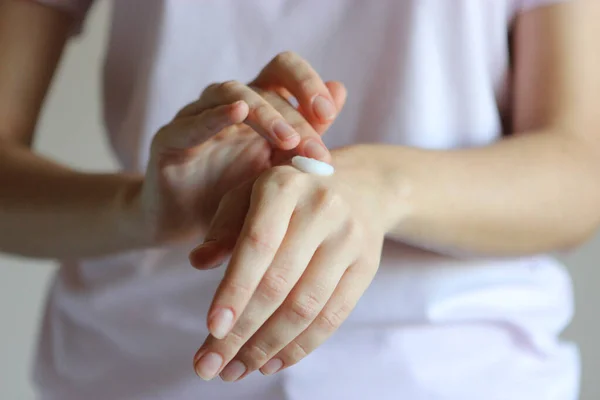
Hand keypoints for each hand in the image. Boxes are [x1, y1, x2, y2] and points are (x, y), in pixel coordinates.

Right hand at [137, 58, 345, 243]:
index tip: (328, 114)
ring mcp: (196, 118)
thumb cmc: (239, 196)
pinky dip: (214, 116)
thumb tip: (339, 89)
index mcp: (258, 106)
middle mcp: (227, 105)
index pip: (283, 70)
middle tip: (315, 151)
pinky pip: (191, 122)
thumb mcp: (281, 168)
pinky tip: (237, 113)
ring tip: (288, 140)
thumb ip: (308, 132)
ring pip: (231, 94)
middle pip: (264, 84)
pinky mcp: (169, 140)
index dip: (307, 82)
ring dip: (265, 114)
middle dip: (296, 115)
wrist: (191, 229)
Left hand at [189, 151, 386, 380]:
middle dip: (242, 332)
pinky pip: (334, 316)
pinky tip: (273, 362)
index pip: (257, 244)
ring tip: (237, 369)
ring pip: (306, 306)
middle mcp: (321, 208)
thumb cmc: (291, 196)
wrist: (361, 187)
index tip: (212, 329)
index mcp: (284, 186)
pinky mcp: (367, 266)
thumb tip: (198, 261)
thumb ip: (223, 227)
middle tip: (211, 366)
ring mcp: (349, 238)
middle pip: (279, 283)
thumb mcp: (251, 194)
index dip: (235, 290)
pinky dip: (301, 346)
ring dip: (268, 346)